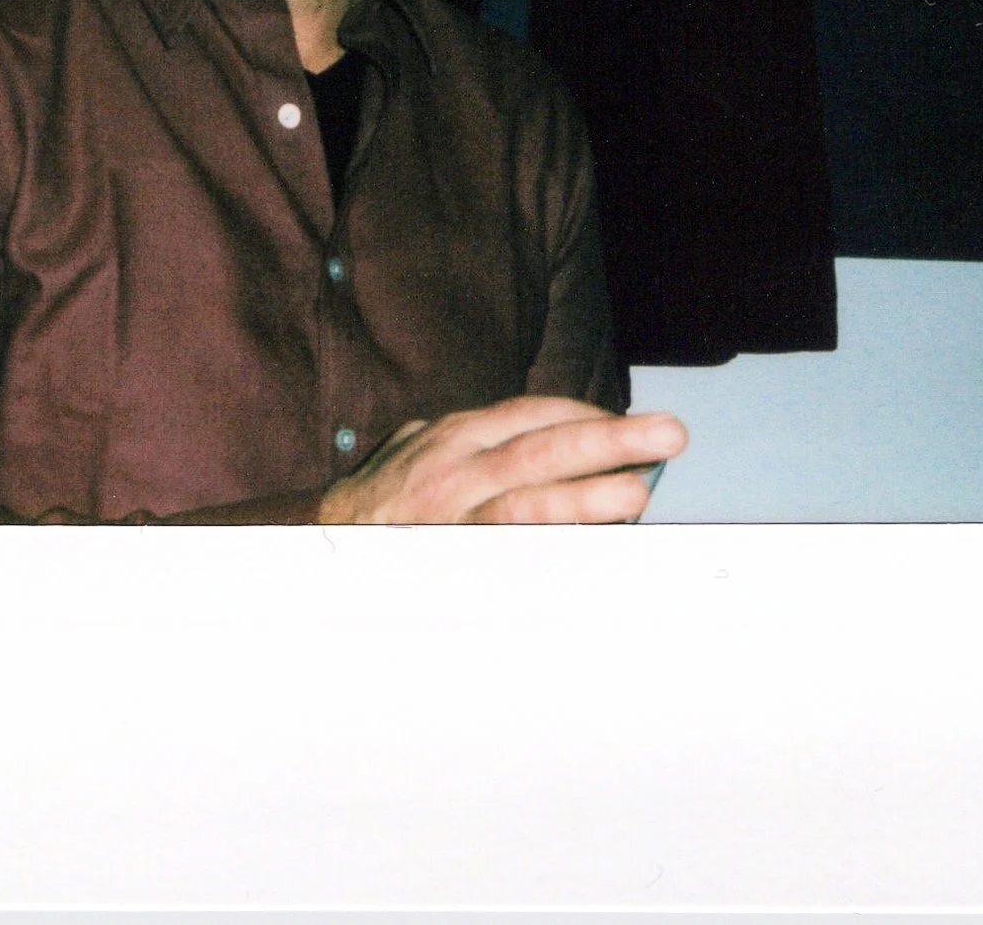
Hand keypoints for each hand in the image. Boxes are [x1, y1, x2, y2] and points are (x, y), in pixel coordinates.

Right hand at [316, 395, 687, 525]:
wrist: (314, 547)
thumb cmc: (385, 501)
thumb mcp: (422, 449)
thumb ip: (477, 440)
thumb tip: (548, 432)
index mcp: (451, 437)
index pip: (529, 416)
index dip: (586, 419)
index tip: (633, 431)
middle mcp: (451, 472)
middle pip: (538, 450)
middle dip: (607, 440)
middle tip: (668, 435)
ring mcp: (447, 521)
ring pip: (524, 506)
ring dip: (586, 500)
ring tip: (637, 496)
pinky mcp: (445, 566)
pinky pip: (504, 561)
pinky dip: (548, 559)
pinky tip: (588, 560)